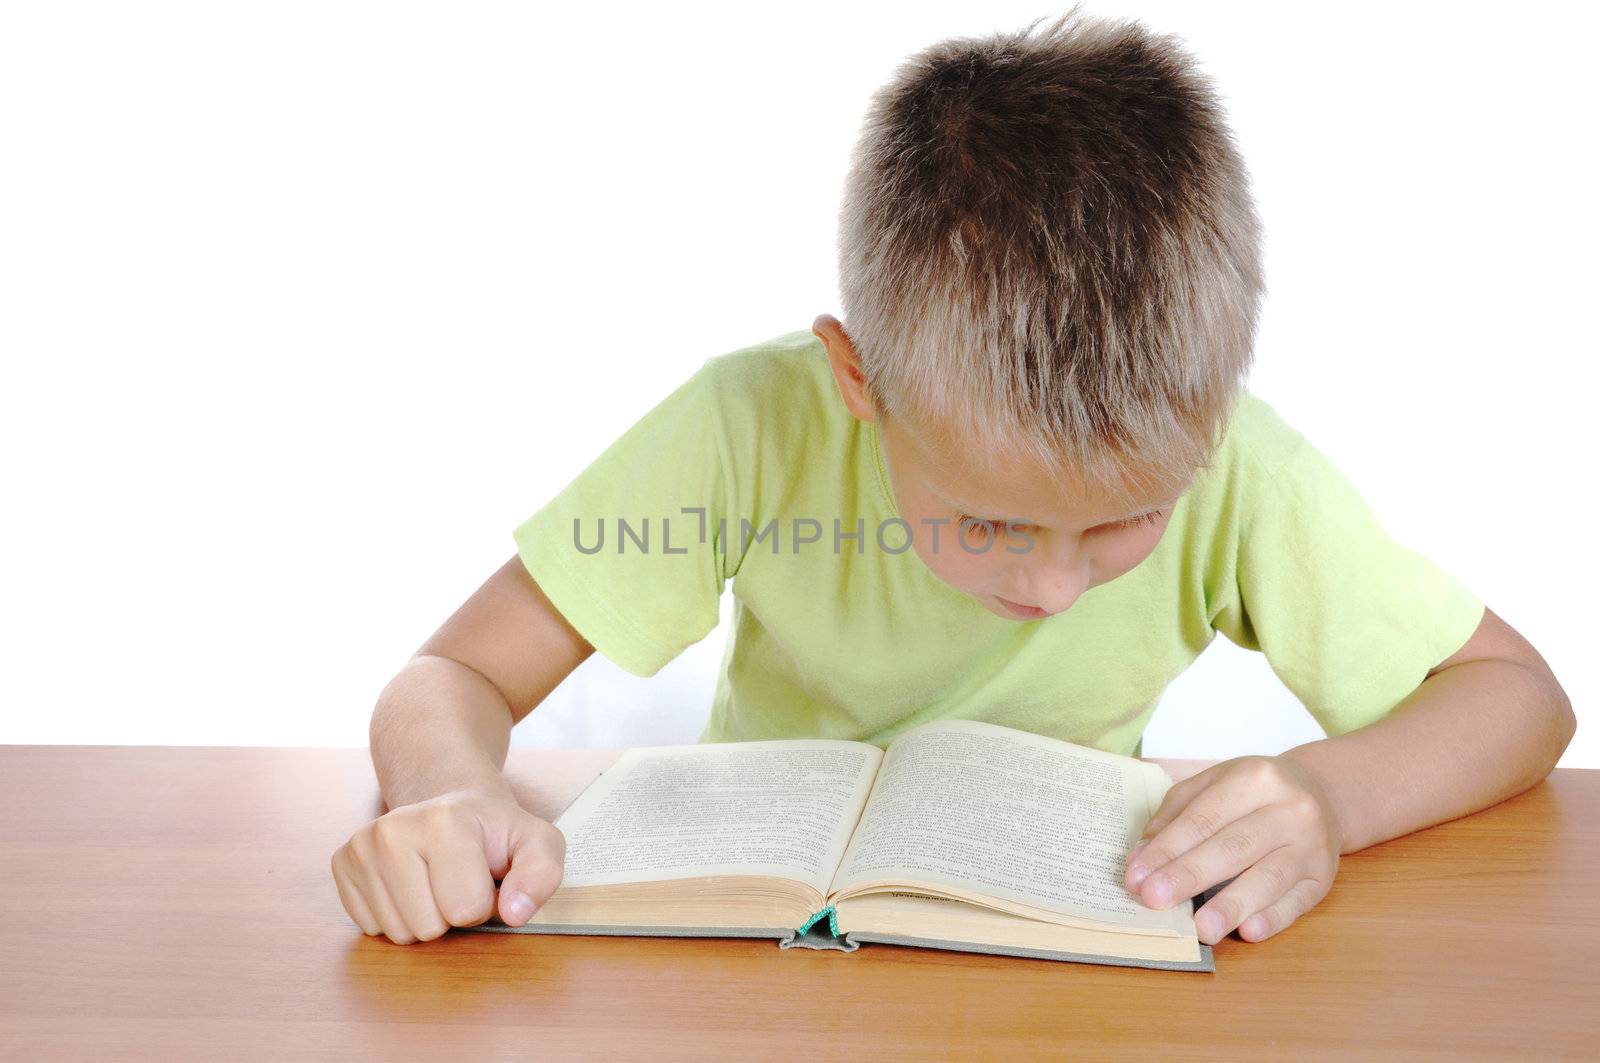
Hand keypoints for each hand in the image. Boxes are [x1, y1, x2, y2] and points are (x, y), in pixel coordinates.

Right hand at [330, 788, 565, 943]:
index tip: (484, 875)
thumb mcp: (536, 843)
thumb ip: (541, 874)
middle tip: (457, 879)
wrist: (449, 806)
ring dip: (423, 918)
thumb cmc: (495, 832)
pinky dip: (395, 915)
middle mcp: (392, 831)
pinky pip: (370, 928)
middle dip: (451, 915)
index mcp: (443, 823)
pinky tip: (409, 884)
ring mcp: (361, 847)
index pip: (466, 910)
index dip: (484, 904)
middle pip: (428, 927)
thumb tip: (515, 914)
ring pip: (398, 934)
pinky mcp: (341, 863)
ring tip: (435, 881)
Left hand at [1123, 755, 1344, 945]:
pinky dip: (1273, 918)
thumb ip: (1174, 818)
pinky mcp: (1323, 878)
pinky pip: (1298, 902)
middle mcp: (1289, 809)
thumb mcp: (1213, 786)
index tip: (1136, 877)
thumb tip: (1141, 859)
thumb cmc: (1253, 794)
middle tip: (1155, 900)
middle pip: (1233, 847)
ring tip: (1201, 929)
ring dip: (1232, 905)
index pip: (1203, 818)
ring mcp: (1310, 846)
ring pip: (1269, 877)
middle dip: (1189, 875)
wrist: (1322, 795)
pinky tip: (1249, 932)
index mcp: (1254, 778)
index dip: (1167, 849)